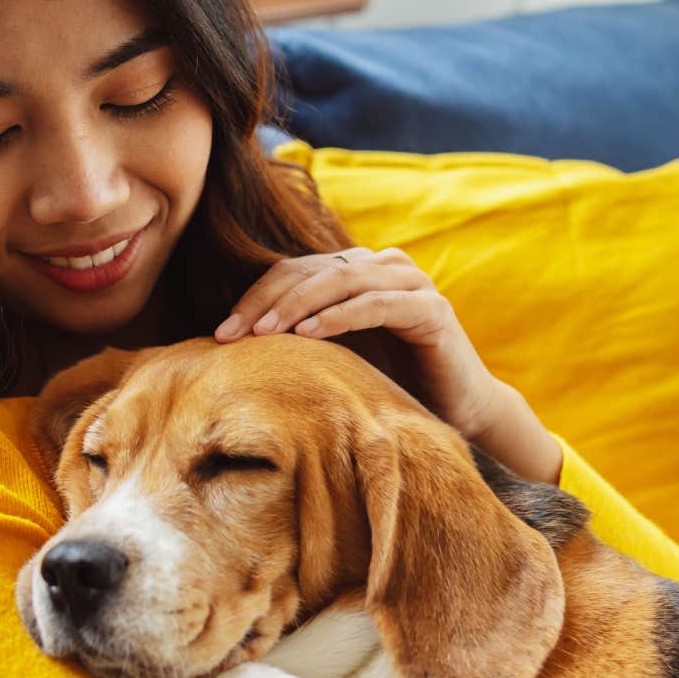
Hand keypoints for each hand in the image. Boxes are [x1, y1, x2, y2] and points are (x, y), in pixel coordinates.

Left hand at [213, 247, 503, 438]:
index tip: (220, 333)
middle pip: (310, 271)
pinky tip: (308, 333)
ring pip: (341, 279)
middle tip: (233, 333)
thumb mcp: (337, 356)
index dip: (254, 297)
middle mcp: (383, 266)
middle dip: (266, 301)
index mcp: (356, 270)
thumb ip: (300, 337)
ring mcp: (411, 282)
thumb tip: (233, 344)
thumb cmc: (390, 384)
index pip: (292, 271)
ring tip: (264, 333)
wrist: (458, 411)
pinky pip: (377, 303)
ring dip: (297, 304)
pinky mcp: (431, 308)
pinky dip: (339, 316)